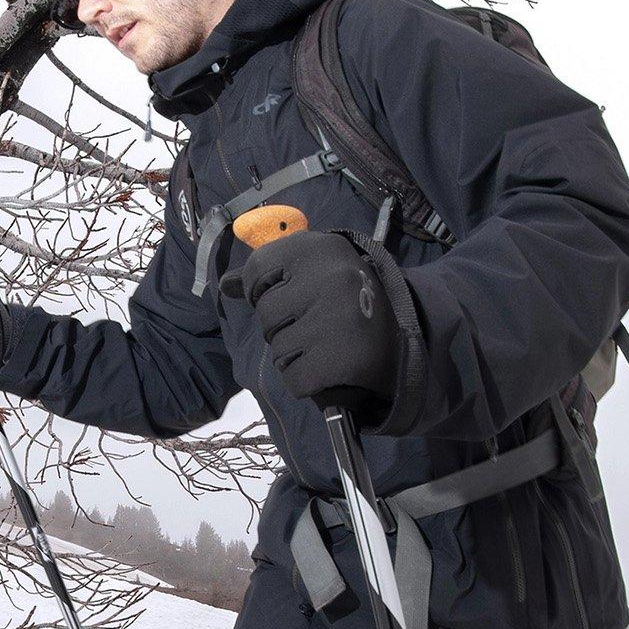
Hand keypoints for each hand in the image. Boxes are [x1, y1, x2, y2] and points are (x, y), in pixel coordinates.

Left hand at [221, 229, 398, 411]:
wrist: (405, 338)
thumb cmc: (348, 300)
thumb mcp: (313, 272)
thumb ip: (266, 276)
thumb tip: (223, 285)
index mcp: (320, 248)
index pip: (257, 270)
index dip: (265, 289)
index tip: (294, 294)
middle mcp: (329, 278)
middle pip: (266, 314)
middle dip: (284, 325)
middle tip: (320, 323)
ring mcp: (335, 320)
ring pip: (278, 349)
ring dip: (296, 355)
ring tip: (327, 344)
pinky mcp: (340, 360)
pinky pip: (294, 379)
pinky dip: (306, 380)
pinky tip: (329, 366)